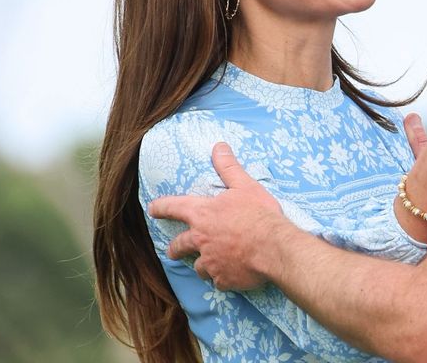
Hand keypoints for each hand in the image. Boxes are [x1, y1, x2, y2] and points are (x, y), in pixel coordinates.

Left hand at [148, 142, 286, 290]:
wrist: (274, 247)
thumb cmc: (259, 214)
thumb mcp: (245, 186)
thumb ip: (229, 168)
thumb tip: (219, 146)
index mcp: (203, 214)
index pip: (174, 207)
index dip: (161, 207)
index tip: (152, 209)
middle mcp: (201, 239)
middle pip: (179, 245)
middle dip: (175, 248)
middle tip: (173, 251)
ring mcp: (211, 261)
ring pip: (199, 266)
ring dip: (202, 264)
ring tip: (209, 265)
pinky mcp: (222, 279)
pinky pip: (218, 280)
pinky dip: (222, 277)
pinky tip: (230, 275)